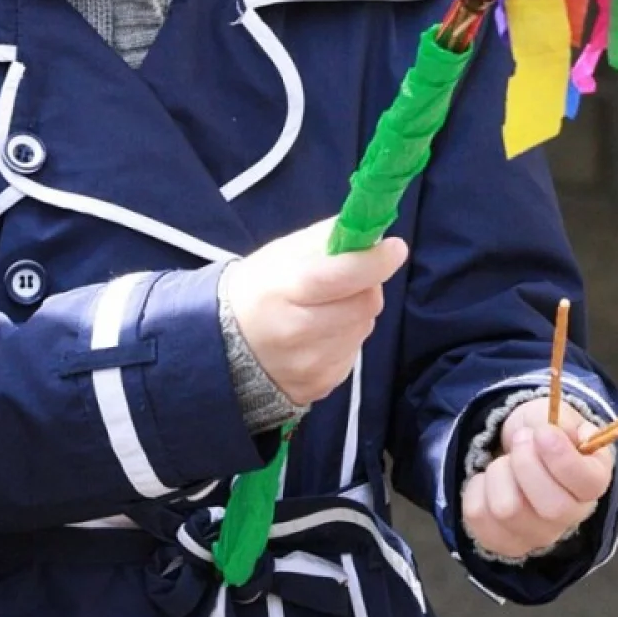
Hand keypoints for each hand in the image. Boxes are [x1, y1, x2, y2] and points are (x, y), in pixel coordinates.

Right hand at [221, 218, 407, 407]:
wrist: (223, 349)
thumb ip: (324, 238)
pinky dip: (346, 338)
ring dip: (356, 313)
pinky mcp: (320, 386)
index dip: (373, 262)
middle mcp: (298, 332)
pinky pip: (352, 354)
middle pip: (363, 305)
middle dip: (367, 285)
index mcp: (283, 290)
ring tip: (326, 309)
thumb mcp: (279, 255)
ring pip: (362, 329)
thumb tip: (368, 230)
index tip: (394, 248)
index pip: (340, 277)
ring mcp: (310, 364)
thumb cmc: (256, 290)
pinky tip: (320, 335)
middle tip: (353, 278)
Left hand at [460, 397, 615, 559]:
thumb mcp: (555, 414)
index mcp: (592, 481)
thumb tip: (557, 434)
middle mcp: (572, 516)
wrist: (511, 446)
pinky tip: (488, 480)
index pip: (589, 485)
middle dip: (525, 463)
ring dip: (499, 472)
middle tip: (519, 440)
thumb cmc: (539, 432)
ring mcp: (538, 534)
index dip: (562, 458)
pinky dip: (476, 487)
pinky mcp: (504, 541)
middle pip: (552, 507)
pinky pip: (478, 516)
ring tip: (504, 461)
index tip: (542, 433)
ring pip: (509, 511)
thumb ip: (561, 421)